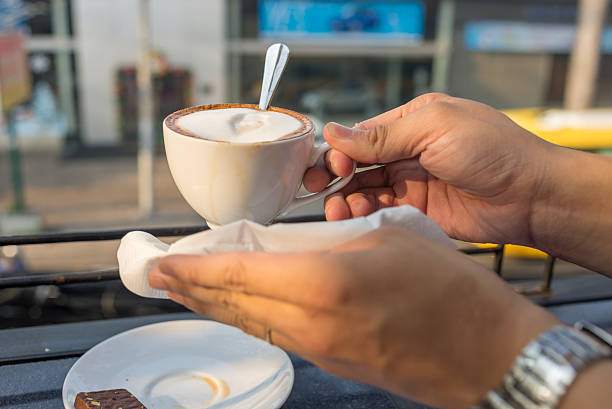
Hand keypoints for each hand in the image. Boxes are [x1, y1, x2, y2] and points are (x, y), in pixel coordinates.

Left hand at [149, 227, 558, 408]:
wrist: (490, 355)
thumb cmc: (452, 293)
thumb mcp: (389, 238)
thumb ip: (332, 241)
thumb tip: (299, 245)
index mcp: (322, 283)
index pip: (235, 275)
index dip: (190, 270)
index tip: (157, 264)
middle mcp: (311, 324)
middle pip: (232, 305)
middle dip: (190, 290)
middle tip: (160, 276)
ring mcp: (320, 351)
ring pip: (250, 324)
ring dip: (216, 305)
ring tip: (192, 290)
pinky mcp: (334, 362)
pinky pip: (276, 335)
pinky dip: (249, 318)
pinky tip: (245, 307)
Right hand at [303, 93, 554, 245]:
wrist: (533, 197)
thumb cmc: (493, 151)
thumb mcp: (434, 128)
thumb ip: (382, 136)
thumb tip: (333, 132)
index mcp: (411, 123)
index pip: (361, 136)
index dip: (338, 151)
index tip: (328, 167)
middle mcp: (408, 152)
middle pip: (357, 165)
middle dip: (335, 176)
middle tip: (316, 189)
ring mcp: (412, 184)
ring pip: (364, 191)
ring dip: (346, 199)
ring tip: (340, 209)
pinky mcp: (418, 212)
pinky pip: (380, 212)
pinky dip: (364, 215)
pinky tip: (358, 216)